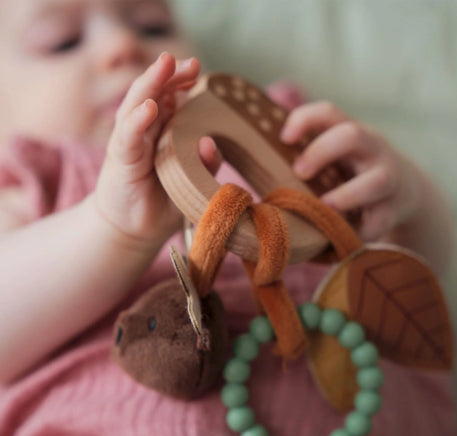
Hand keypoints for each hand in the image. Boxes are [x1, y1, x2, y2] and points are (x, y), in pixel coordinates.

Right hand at [95, 53, 219, 247]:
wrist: (135, 229)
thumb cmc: (165, 201)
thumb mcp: (192, 181)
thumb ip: (204, 164)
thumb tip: (212, 144)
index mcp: (163, 131)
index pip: (171, 98)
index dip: (182, 82)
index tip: (199, 70)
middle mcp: (145, 131)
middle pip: (155, 95)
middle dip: (169, 75)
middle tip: (188, 62)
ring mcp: (131, 144)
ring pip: (137, 106)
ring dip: (151, 85)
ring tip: (164, 66)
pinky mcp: (122, 161)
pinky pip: (129, 137)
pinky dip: (137, 120)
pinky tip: (149, 107)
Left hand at [280, 102, 422, 241]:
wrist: (404, 192)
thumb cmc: (353, 170)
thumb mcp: (337, 149)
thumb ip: (308, 136)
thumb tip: (273, 98)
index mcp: (352, 133)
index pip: (329, 112)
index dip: (304, 119)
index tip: (284, 138)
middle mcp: (372, 151)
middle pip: (353, 135)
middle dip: (321, 151)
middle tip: (299, 172)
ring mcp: (388, 180)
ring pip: (377, 181)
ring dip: (346, 195)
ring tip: (324, 206)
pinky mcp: (393, 211)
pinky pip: (381, 222)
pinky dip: (360, 232)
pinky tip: (338, 238)